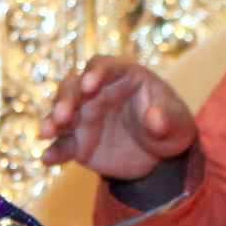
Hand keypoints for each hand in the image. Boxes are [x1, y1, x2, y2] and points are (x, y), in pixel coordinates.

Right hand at [39, 57, 196, 187]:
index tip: (89, 85)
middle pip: (73, 86)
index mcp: (123, 76)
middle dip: (65, 98)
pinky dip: (54, 151)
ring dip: (52, 120)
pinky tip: (48, 159)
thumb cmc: (171, 126)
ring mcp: (84, 116)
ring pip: (61, 112)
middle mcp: (97, 92)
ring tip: (46, 133)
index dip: (95, 73)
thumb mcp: (178, 122)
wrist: (160, 156)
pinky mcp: (78, 142)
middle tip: (62, 115)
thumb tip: (155, 119)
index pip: (104, 66)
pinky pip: (62, 145)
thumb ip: (167, 119)